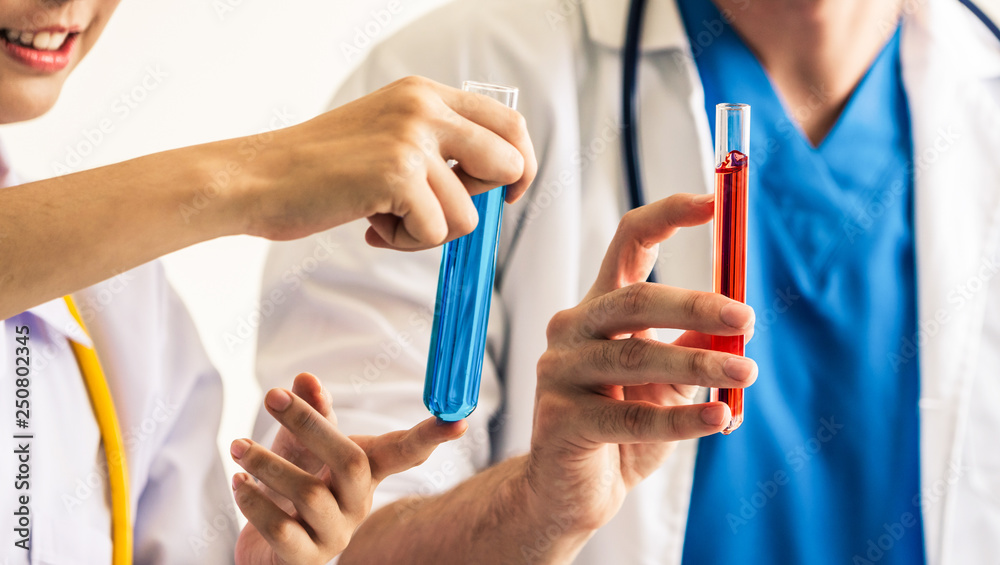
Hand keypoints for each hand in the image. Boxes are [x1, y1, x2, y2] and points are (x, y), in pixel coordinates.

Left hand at [231, 373, 466, 564]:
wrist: (265, 550)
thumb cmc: (292, 488)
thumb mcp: (301, 447)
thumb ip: (309, 414)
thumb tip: (305, 378)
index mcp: (366, 472)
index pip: (405, 451)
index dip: (431, 436)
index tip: (458, 419)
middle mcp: (358, 504)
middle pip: (350, 462)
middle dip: (311, 425)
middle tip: (272, 396)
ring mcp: (335, 534)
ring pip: (310, 495)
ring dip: (268, 464)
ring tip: (236, 445)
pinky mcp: (305, 560)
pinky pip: (282, 529)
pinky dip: (254, 501)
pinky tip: (238, 482)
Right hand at [240, 75, 536, 249]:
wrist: (258, 178)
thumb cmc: (319, 169)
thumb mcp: (387, 135)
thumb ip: (437, 147)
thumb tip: (495, 185)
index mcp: (425, 94)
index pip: (509, 122)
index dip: (519, 164)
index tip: (507, 193)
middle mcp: (424, 108)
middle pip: (509, 163)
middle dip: (484, 202)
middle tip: (442, 213)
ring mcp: (412, 140)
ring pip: (468, 214)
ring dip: (429, 231)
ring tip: (385, 217)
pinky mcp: (397, 175)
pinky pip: (436, 232)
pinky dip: (405, 242)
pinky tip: (372, 225)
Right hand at [523, 194, 756, 534]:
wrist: (572, 493)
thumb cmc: (622, 430)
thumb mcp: (665, 382)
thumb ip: (690, 347)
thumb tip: (738, 321)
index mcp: (598, 308)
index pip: (628, 243)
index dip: (667, 216)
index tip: (713, 203)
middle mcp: (572, 330)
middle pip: (634, 300)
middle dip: (695, 305)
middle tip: (745, 318)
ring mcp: (559, 373)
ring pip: (636, 358)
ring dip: (699, 365)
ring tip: (746, 371)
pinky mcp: (560, 420)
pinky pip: (630, 418)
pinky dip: (681, 419)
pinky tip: (720, 419)